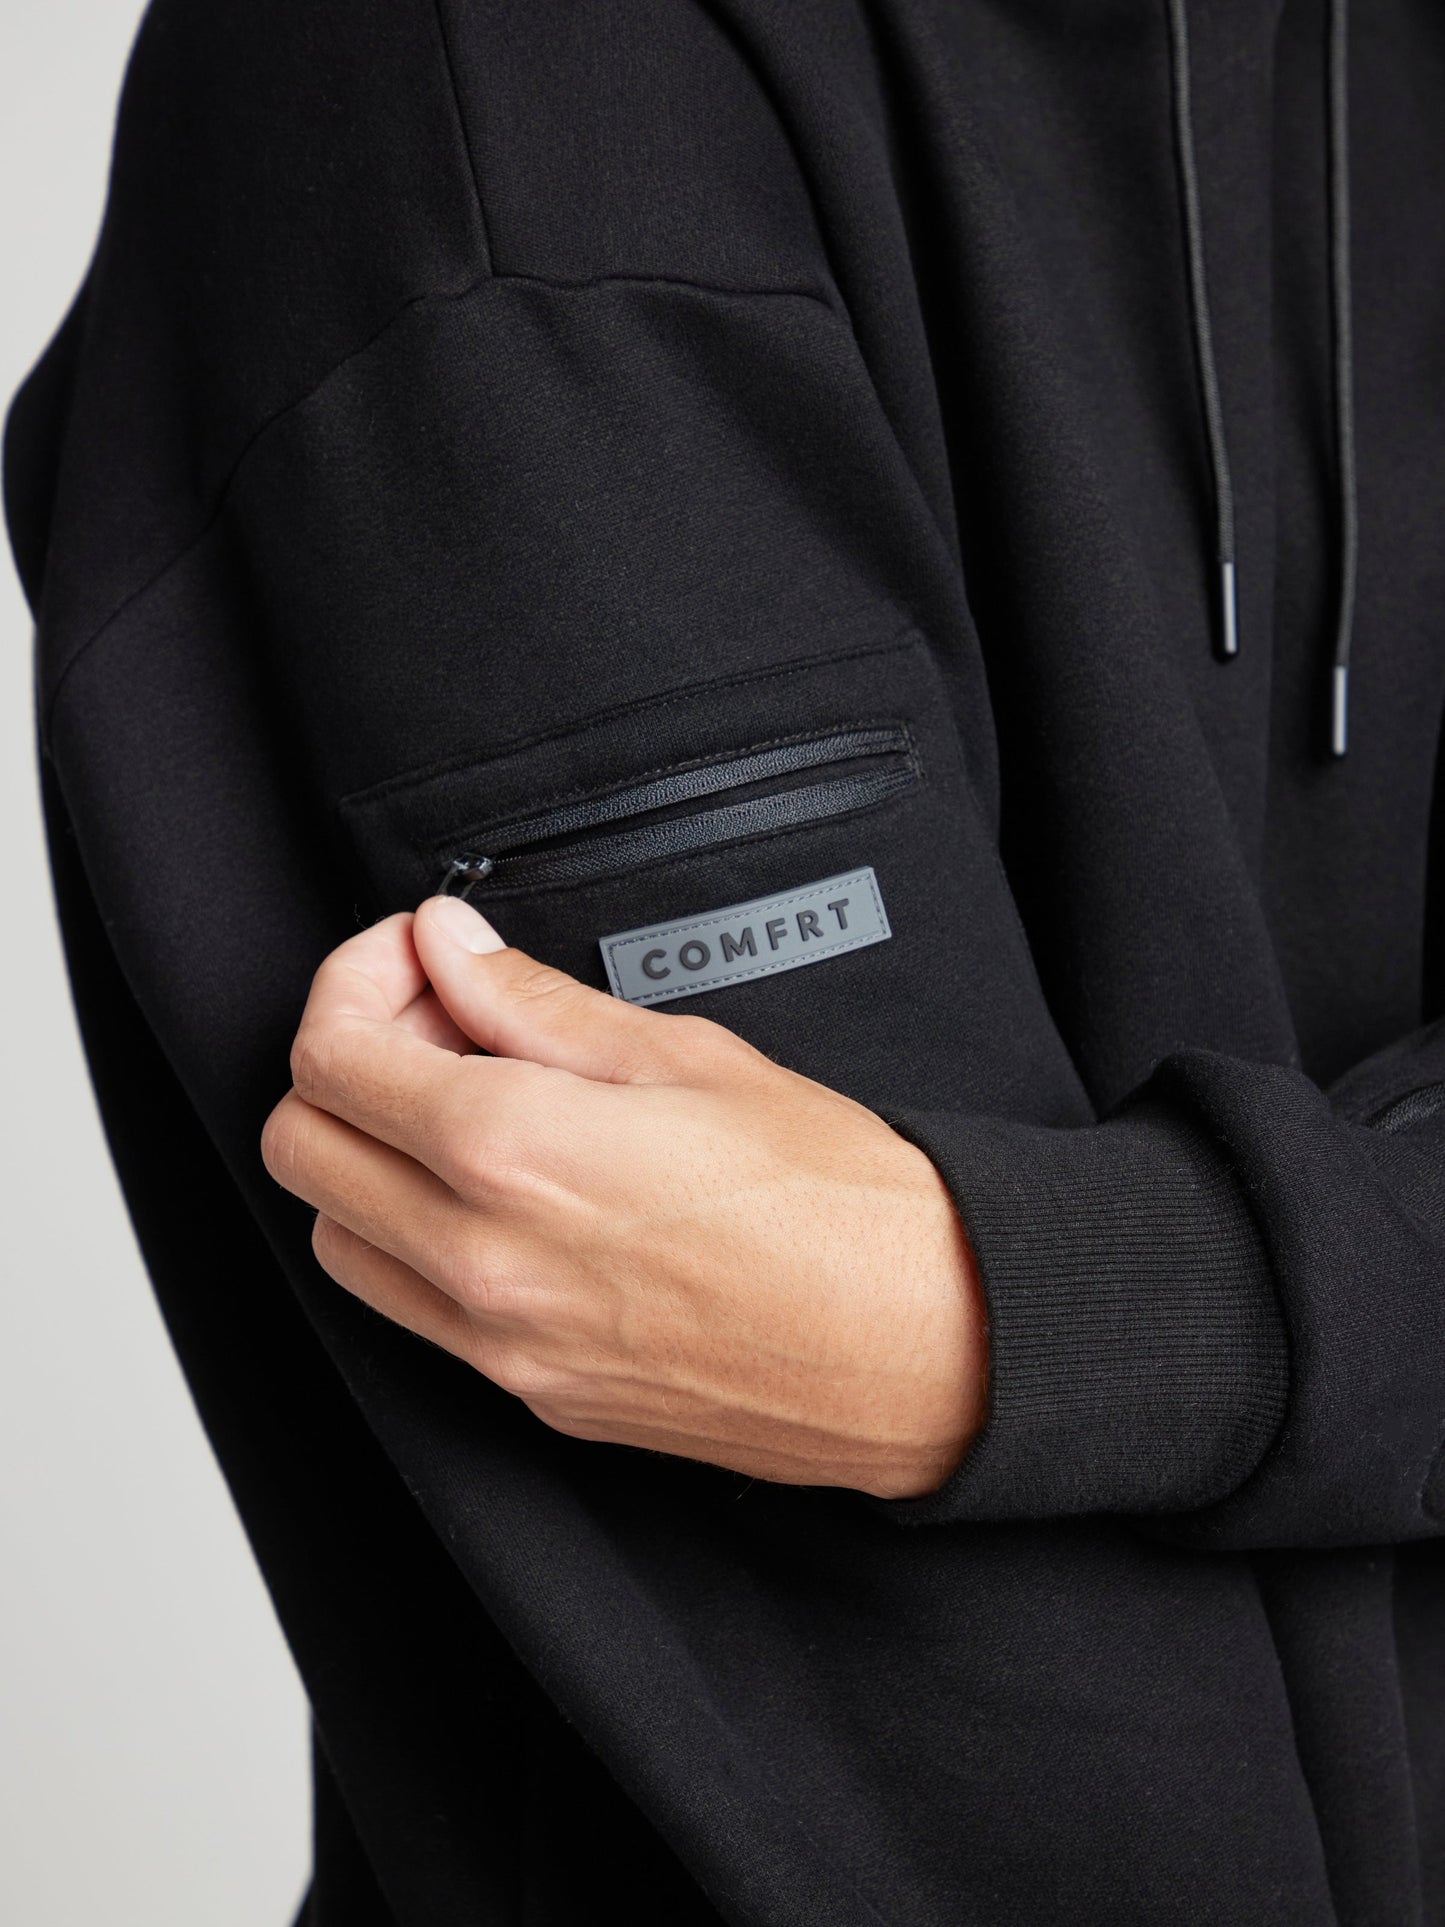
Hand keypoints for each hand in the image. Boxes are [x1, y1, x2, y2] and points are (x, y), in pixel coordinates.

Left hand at [261, 896, 987, 1498]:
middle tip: (436, 1020)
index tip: (414, 956)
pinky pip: (415, 1311)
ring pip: (338, 1239)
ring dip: (368, 1158)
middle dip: (343, 1061)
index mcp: (514, 1155)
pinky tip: (506, 1195)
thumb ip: (537, 1003)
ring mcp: (502, 1345)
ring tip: (469, 1109)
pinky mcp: (534, 1396)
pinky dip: (419, 1238)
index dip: (355, 980)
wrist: (930, 1346)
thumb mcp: (689, 1059)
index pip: (331, 1057)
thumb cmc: (841, 1200)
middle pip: (301, 1149)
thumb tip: (447, 947)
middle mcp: (482, 1263)